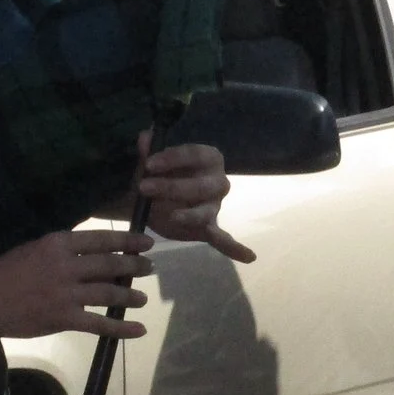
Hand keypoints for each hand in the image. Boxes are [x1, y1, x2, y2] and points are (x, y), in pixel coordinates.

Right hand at [0, 229, 154, 338]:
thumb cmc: (4, 272)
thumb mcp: (34, 248)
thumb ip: (62, 250)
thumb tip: (92, 253)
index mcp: (57, 243)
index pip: (101, 239)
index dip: (127, 241)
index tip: (145, 242)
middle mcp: (66, 265)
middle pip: (110, 264)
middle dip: (134, 266)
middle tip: (150, 268)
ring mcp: (66, 293)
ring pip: (109, 292)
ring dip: (130, 295)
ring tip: (142, 298)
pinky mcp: (64, 318)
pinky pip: (100, 324)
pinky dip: (122, 327)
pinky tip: (139, 329)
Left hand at [137, 137, 255, 262]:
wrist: (150, 196)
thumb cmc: (156, 173)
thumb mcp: (150, 160)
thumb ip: (148, 151)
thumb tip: (145, 138)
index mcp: (208, 158)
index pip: (194, 154)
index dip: (172, 158)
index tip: (148, 164)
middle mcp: (217, 181)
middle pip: (201, 185)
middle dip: (173, 187)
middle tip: (144, 188)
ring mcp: (214, 206)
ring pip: (206, 212)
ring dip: (189, 215)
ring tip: (173, 217)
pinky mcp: (208, 227)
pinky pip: (223, 238)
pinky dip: (234, 247)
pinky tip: (248, 257)